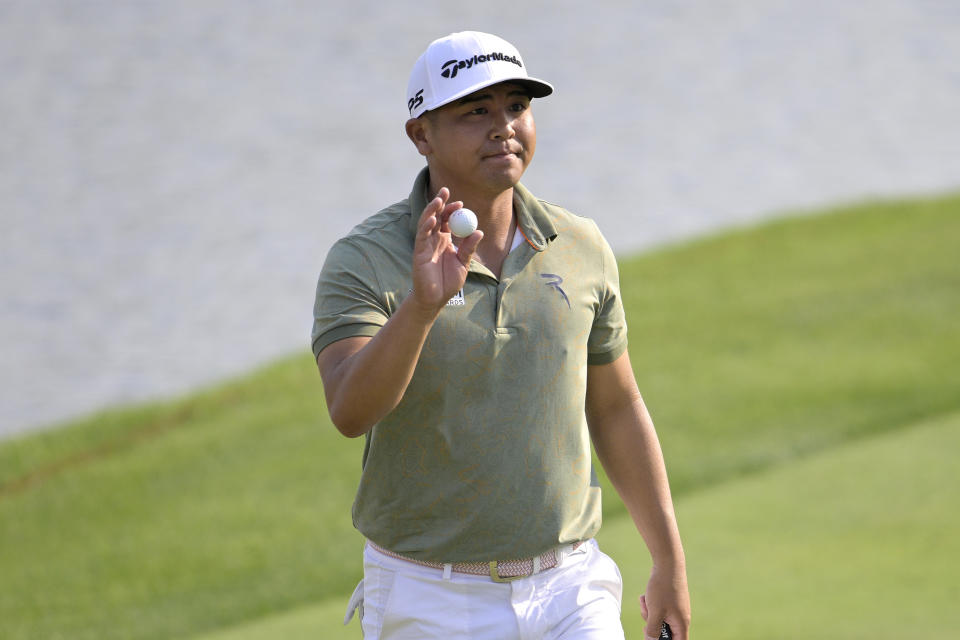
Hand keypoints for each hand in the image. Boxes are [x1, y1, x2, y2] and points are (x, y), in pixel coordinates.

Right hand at [411, 187, 482, 313]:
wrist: (436, 298)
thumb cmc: (449, 282)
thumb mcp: (464, 263)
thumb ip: (469, 248)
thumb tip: (479, 231)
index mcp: (445, 240)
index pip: (447, 220)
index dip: (452, 210)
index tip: (460, 202)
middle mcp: (434, 239)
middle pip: (436, 216)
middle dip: (440, 203)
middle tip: (446, 191)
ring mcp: (425, 244)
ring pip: (426, 222)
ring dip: (432, 210)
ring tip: (439, 200)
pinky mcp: (419, 251)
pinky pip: (421, 235)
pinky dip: (426, 225)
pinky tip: (433, 218)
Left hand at [640, 564, 690, 639]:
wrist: (667, 564)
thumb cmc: (663, 588)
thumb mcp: (655, 611)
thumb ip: (653, 629)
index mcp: (681, 624)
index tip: (654, 638)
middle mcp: (680, 618)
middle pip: (665, 632)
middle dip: (653, 626)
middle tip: (647, 617)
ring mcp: (675, 609)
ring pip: (659, 620)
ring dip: (649, 613)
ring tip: (646, 602)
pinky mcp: (669, 601)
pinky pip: (657, 609)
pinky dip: (650, 605)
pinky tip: (646, 597)